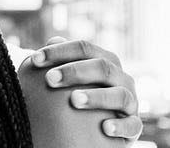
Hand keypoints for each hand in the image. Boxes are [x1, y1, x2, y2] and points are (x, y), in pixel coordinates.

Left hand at [25, 36, 141, 141]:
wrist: (108, 125)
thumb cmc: (85, 96)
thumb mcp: (76, 78)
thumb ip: (64, 61)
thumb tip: (52, 40)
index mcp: (106, 62)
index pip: (85, 48)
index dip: (60, 51)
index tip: (35, 59)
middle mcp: (121, 78)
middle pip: (103, 67)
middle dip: (75, 71)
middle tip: (50, 79)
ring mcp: (131, 102)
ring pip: (119, 95)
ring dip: (97, 96)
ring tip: (74, 100)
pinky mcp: (135, 126)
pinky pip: (132, 125)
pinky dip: (120, 126)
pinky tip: (104, 128)